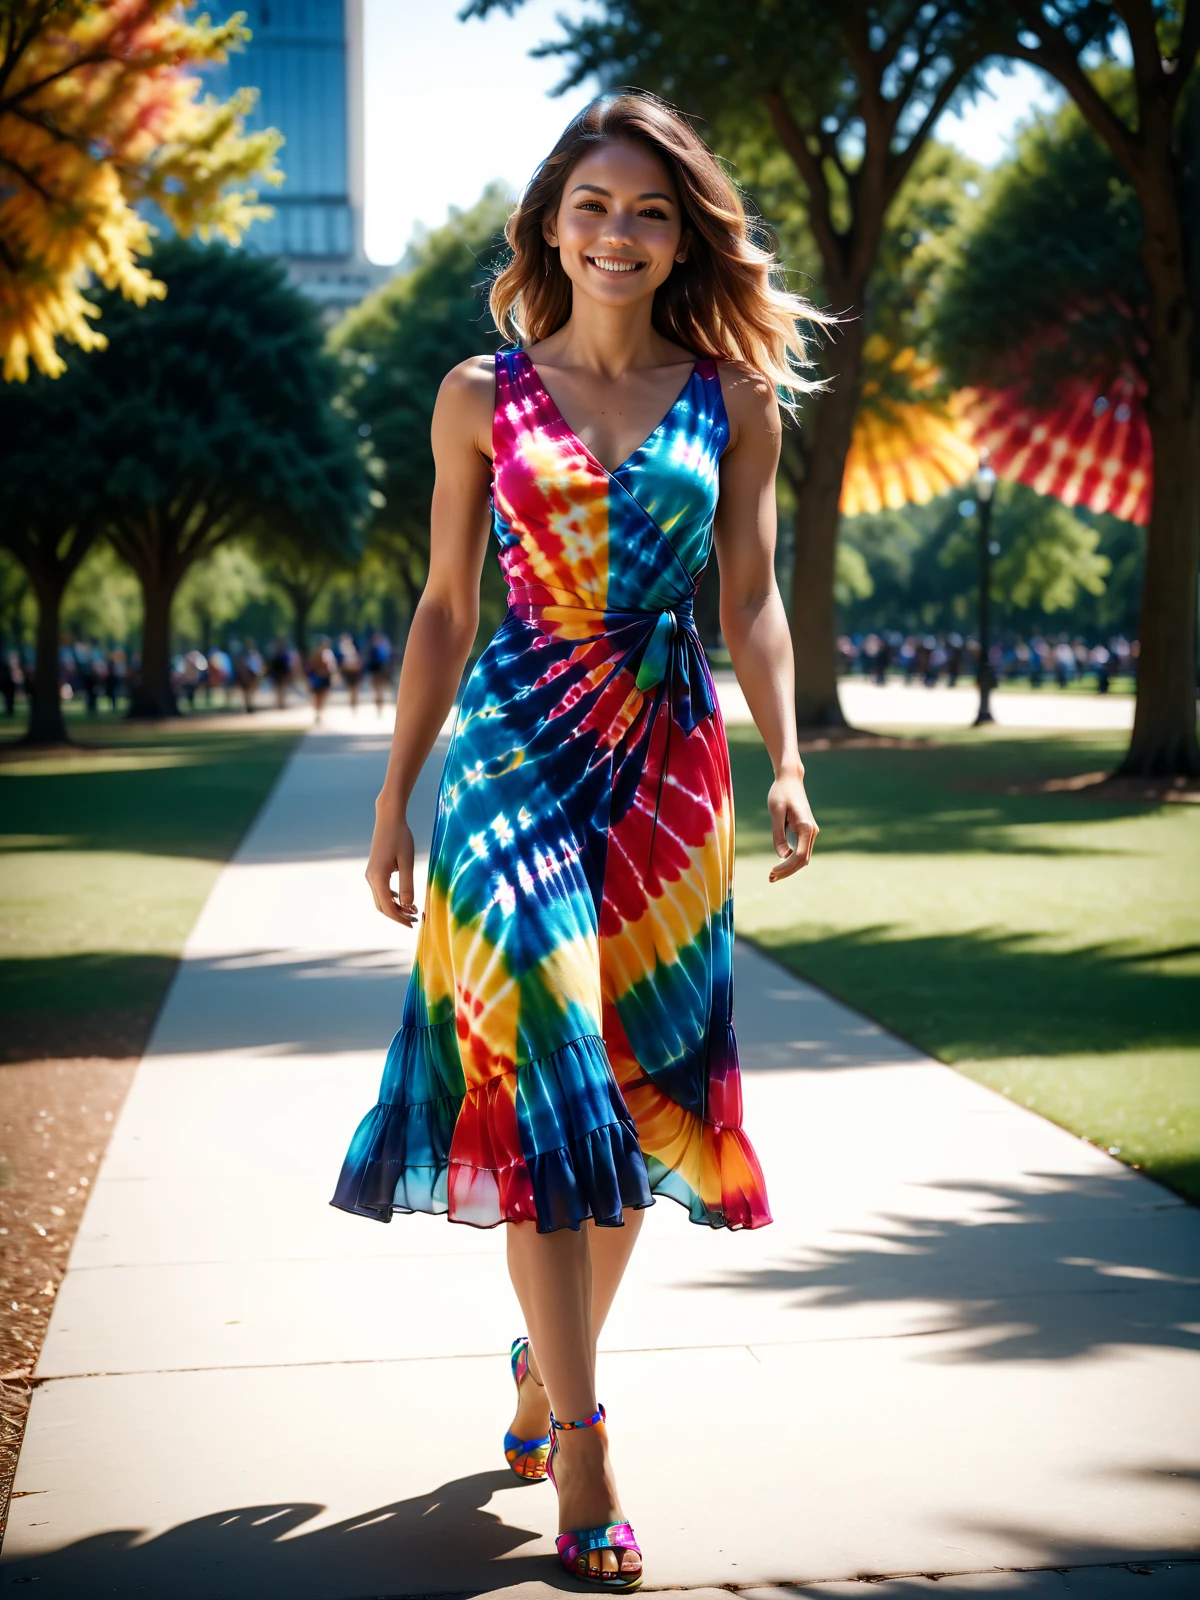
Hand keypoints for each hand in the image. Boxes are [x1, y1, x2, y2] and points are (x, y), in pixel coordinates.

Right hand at [365, 808, 417, 926]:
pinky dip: (391, 898)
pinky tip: (404, 899)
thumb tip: (408, 905)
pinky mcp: (374, 871)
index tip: (413, 924)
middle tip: (414, 920)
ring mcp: (370, 875)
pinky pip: (380, 891)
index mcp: (378, 877)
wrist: (388, 820)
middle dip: (398, 916)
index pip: (388, 907)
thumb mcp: (407, 861)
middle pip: (382, 907)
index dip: (400, 918)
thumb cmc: (400, 838)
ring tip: (412, 910)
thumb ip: (407, 884)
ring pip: (380, 900)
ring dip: (395, 908)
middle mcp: (371, 878)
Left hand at [767, 768, 818, 882]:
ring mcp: (811, 832)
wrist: (790, 779)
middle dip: (787, 872)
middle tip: (770, 879)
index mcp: (806, 826)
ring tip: (772, 876)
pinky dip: (791, 860)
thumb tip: (781, 856)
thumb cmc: (780, 793)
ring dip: (789, 868)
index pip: (798, 855)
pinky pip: (801, 851)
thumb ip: (778, 834)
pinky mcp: (806, 831)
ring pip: (803, 858)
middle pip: (802, 860)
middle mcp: (812, 831)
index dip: (785, 867)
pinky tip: (779, 866)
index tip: (771, 871)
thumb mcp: (775, 812)